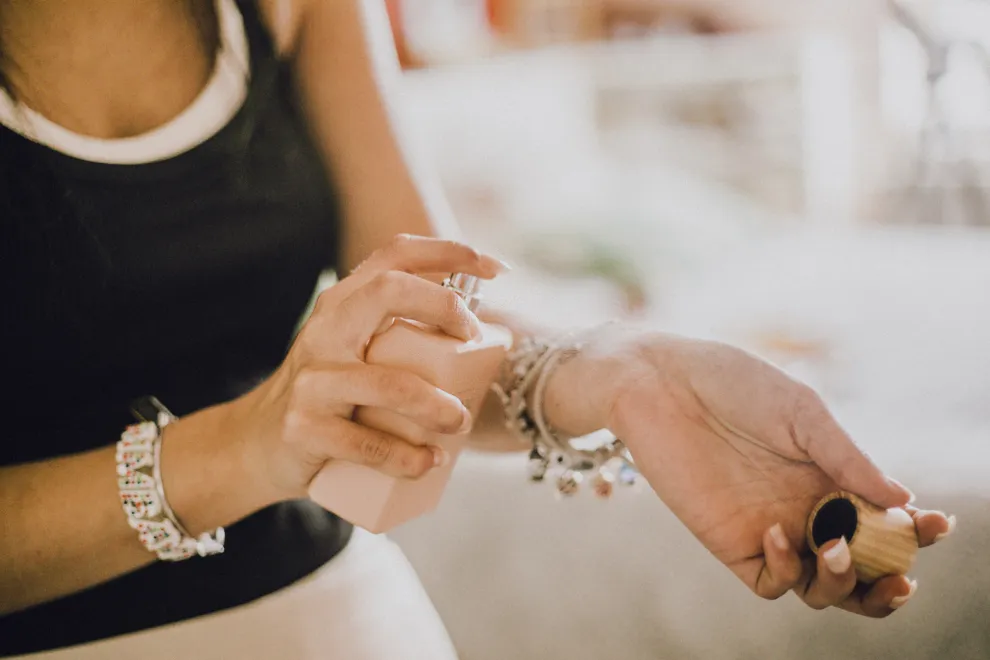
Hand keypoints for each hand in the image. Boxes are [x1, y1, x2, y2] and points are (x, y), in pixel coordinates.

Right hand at [225, 235, 505, 502]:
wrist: (256, 444)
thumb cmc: (329, 396)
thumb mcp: (354, 352)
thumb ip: (398, 335)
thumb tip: (483, 335)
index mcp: (343, 304)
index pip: (395, 256)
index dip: (449, 251)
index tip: (497, 267)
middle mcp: (325, 330)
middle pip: (388, 291)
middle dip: (443, 306)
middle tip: (473, 338)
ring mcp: (312, 379)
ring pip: (388, 383)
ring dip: (436, 405)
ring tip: (459, 421)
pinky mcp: (305, 427)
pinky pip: (366, 443)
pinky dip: (406, 457)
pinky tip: (428, 463)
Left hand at [551, 330, 954, 616]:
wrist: (659, 380)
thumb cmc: (731, 382)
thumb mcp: (800, 412)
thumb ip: (845, 456)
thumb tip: (902, 500)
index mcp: (831, 475)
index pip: (884, 520)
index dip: (916, 531)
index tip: (936, 525)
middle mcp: (806, 508)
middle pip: (860, 567)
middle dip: (888, 577)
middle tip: (901, 573)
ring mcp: (771, 528)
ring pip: (822, 587)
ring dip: (844, 584)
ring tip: (838, 550)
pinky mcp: (730, 541)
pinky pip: (772, 580)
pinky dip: (787, 570)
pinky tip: (778, 532)